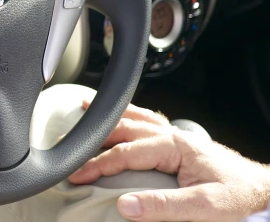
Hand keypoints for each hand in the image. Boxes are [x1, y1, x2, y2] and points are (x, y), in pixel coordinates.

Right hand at [69, 101, 269, 221]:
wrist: (264, 191)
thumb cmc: (238, 198)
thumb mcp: (204, 208)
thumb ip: (163, 206)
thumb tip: (124, 205)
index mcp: (173, 146)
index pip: (124, 153)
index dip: (96, 164)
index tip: (75, 176)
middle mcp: (172, 135)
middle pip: (122, 129)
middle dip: (92, 137)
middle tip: (68, 145)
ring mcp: (176, 136)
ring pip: (134, 119)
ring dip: (108, 116)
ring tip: (86, 109)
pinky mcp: (181, 143)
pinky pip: (148, 122)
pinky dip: (129, 116)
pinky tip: (123, 116)